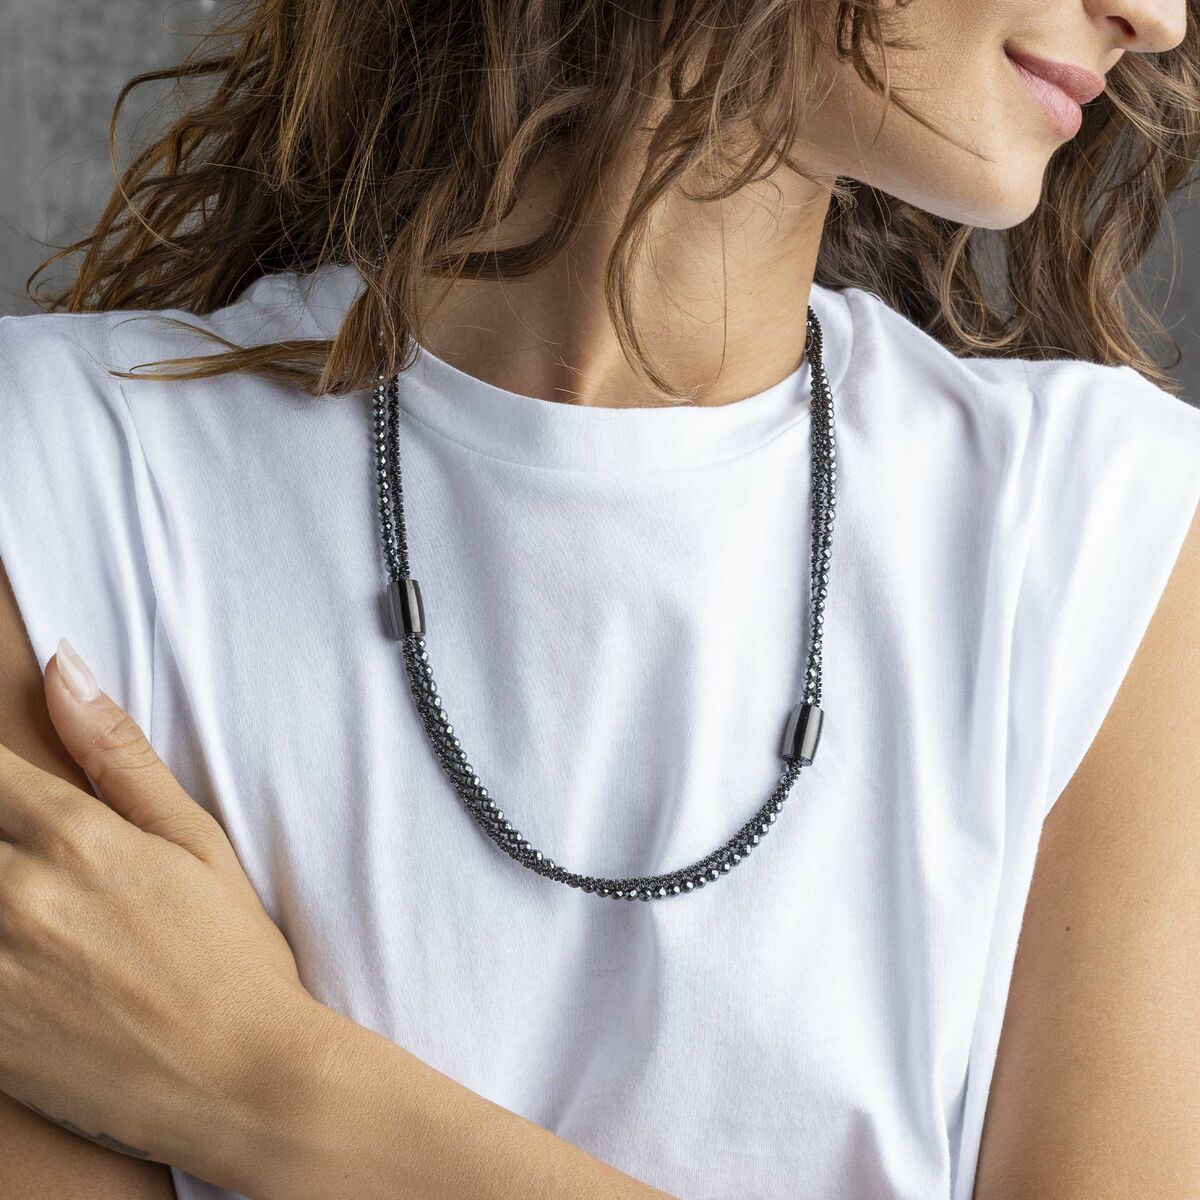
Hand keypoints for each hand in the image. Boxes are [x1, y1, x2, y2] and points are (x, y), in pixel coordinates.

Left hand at [0, 636, 315, 1182]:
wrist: (241, 1080)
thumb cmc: (230, 954)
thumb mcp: (196, 841)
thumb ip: (118, 756)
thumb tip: (64, 667)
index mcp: (74, 838)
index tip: (1, 784)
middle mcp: (17, 896)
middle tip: (40, 869)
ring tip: (37, 909)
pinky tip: (22, 950)